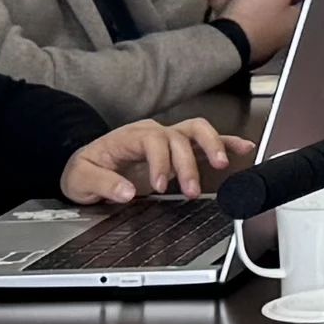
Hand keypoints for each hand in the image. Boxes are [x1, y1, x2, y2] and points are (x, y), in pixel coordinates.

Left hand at [64, 115, 236, 203]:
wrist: (86, 164)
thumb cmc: (84, 169)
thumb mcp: (82, 179)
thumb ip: (103, 184)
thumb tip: (126, 192)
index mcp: (129, 137)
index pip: (153, 140)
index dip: (160, 162)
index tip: (159, 187)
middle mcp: (152, 133)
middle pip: (179, 136)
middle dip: (188, 162)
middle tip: (190, 189)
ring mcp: (167, 139)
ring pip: (196, 131)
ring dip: (212, 146)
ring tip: (221, 163)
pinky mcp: (177, 150)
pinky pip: (205, 140)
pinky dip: (225, 143)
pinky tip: (241, 147)